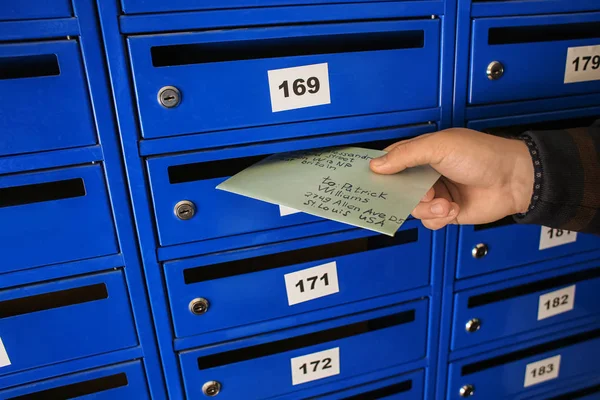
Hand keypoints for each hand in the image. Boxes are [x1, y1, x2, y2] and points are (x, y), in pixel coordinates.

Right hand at [369, 128, 533, 229]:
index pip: (392, 161)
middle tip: (420, 194)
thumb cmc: (482, 155)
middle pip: (399, 189)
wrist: (513, 180)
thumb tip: (376, 165)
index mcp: (422, 152)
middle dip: (406, 195)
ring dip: (428, 208)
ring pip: (413, 209)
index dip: (380, 171)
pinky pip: (429, 222)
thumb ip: (405, 155)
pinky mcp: (446, 212)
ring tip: (445, 202)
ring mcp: (437, 194)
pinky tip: (452, 209)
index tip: (370, 181)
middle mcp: (427, 174)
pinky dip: (439, 218)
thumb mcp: (439, 147)